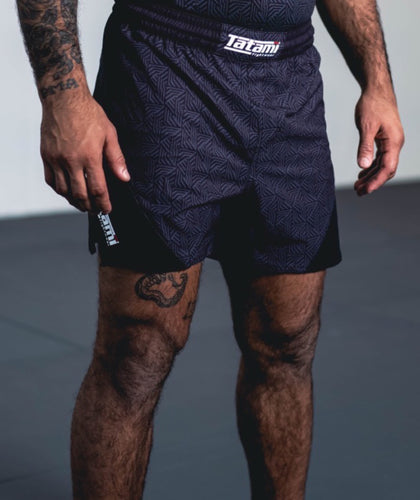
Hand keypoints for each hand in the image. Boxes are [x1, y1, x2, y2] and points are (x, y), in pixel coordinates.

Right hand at [40, 94, 129, 213]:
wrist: (63, 98)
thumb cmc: (89, 114)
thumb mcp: (110, 134)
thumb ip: (117, 159)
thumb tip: (125, 178)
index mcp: (90, 156)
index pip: (98, 189)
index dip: (103, 203)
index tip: (107, 209)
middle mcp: (71, 160)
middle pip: (80, 195)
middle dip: (90, 207)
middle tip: (96, 210)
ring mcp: (56, 159)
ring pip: (63, 191)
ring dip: (74, 201)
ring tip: (83, 204)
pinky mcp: (46, 156)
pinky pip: (51, 181)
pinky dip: (59, 190)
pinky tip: (67, 191)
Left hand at [354, 91, 403, 195]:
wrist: (377, 90)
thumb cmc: (372, 104)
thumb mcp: (366, 126)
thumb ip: (365, 147)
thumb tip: (362, 166)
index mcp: (394, 141)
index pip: (387, 168)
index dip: (376, 181)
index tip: (365, 190)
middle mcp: (395, 144)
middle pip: (386, 170)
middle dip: (373, 182)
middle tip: (358, 192)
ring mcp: (391, 142)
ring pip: (383, 165)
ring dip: (371, 176)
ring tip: (358, 186)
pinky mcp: (385, 140)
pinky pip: (380, 158)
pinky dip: (371, 167)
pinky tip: (362, 174)